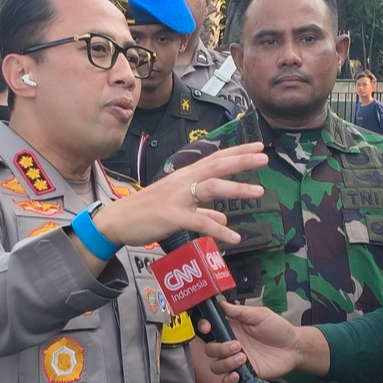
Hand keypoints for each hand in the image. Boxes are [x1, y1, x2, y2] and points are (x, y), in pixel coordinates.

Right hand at [92, 142, 266, 247]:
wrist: (117, 221)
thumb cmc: (146, 212)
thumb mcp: (177, 208)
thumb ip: (202, 212)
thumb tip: (223, 218)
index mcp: (184, 177)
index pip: (215, 159)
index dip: (237, 152)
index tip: (257, 145)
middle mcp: (182, 182)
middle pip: (216, 166)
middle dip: (241, 160)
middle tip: (264, 156)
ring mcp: (177, 198)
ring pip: (211, 188)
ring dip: (236, 188)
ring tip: (260, 191)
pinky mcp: (172, 216)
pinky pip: (200, 222)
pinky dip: (219, 230)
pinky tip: (235, 237)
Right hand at [200, 302, 302, 382]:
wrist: (294, 348)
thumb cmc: (278, 329)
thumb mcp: (260, 315)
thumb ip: (240, 311)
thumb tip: (221, 303)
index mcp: (232, 328)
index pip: (209, 328)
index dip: (203, 327)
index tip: (207, 327)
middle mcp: (231, 345)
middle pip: (210, 349)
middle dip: (219, 348)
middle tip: (238, 345)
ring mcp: (236, 361)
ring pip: (216, 366)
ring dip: (225, 363)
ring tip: (243, 358)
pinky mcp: (244, 375)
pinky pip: (227, 381)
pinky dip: (228, 380)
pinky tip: (238, 374)